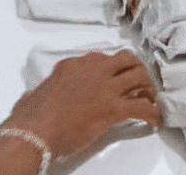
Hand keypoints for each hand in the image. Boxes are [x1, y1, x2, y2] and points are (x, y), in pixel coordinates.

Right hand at [4, 51, 159, 157]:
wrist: (37, 127)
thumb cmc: (33, 114)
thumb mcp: (36, 92)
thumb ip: (42, 91)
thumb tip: (32, 97)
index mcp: (73, 64)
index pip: (101, 58)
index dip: (112, 69)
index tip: (116, 78)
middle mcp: (92, 69)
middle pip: (125, 58)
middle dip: (137, 69)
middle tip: (141, 83)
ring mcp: (104, 87)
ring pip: (138, 75)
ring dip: (148, 87)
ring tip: (150, 99)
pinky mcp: (113, 108)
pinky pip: (141, 106)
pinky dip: (152, 113)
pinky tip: (154, 120)